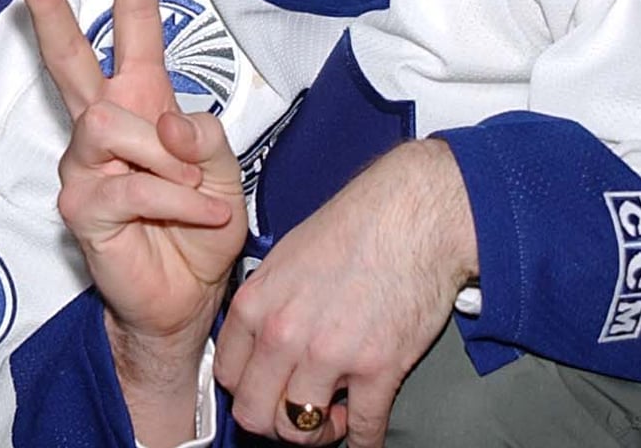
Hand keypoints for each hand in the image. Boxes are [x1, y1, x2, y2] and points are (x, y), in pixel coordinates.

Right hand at [13, 0, 247, 437]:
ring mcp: (83, 163)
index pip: (132, 26)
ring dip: (173, 162)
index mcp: (141, 100)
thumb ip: (199, 131)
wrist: (185, 297)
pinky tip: (197, 217)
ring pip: (118, 126)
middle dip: (48, 6)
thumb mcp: (220, 167)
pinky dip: (178, 200)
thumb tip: (158, 120)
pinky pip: (134, 183)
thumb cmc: (199, 227)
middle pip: (68, 55)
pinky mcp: (79, 203)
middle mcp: (103, 123)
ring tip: (197, 193)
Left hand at [214, 138, 476, 445]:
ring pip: (299, 430)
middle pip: (255, 413)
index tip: (265, 390)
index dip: (248, 389)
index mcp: (257, 304)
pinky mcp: (378, 368)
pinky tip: (364, 434)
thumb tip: (259, 337)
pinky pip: (362, 430)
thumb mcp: (285, 256)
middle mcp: (284, 333)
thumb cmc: (355, 226)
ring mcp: (329, 355)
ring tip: (332, 415)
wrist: (412, 214)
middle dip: (274, 420)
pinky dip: (363, 441)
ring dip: (316, 432)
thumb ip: (267, 302)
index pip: (227, 375)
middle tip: (295, 412)